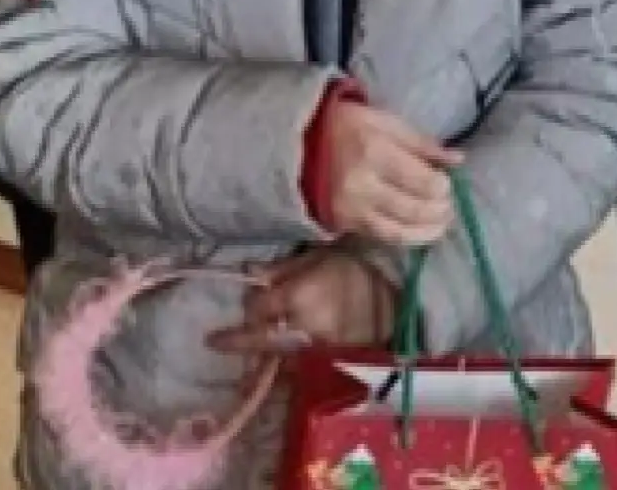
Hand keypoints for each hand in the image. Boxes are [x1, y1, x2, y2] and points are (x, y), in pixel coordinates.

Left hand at [209, 250, 397, 355]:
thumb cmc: (358, 264)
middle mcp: (302, 327)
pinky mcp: (330, 359)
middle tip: (216, 342)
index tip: (226, 319)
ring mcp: (317, 348)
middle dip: (241, 341)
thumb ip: (283, 267)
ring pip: (278, 354)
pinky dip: (286, 357)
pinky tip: (279, 354)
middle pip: (261, 340)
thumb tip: (249, 271)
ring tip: (247, 352)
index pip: (257, 311)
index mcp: (297, 296)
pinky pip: (299, 360)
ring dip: (262, 351)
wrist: (400, 293)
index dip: (244, 310)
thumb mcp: (320, 255)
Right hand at [324, 102, 460, 247]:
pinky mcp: (344, 225)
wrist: (299, 145)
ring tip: (442, 224)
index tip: (449, 184)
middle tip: (450, 207)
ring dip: (429, 230)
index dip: (443, 187)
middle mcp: (364, 185)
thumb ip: (422, 142)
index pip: (424, 181)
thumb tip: (458, 160)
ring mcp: (353, 209)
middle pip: (415, 209)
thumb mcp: (385, 121)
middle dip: (440, 211)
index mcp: (376, 151)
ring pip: (401, 231)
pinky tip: (420, 232)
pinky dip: (407, 238)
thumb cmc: (348, 126)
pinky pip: (383, 238)